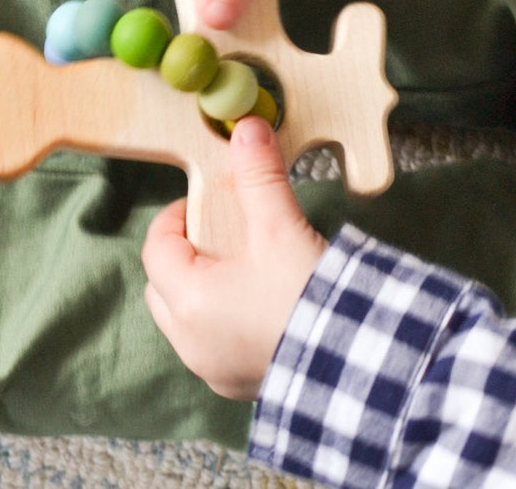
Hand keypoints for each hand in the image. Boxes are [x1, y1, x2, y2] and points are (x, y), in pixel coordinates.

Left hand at [141, 117, 329, 400]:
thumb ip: (258, 176)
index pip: (156, 248)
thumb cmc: (311, 297)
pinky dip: (226, 322)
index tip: (208, 202)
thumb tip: (247, 130)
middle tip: (225, 234)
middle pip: (164, 286)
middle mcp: (190, 343)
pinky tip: (264, 305)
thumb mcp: (280, 227)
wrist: (359, 361)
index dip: (177, 216)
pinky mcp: (239, 385)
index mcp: (188, 302)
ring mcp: (213, 370)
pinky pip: (215, 346)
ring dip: (205, 290)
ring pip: (188, 319)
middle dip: (188, 255)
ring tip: (247, 268)